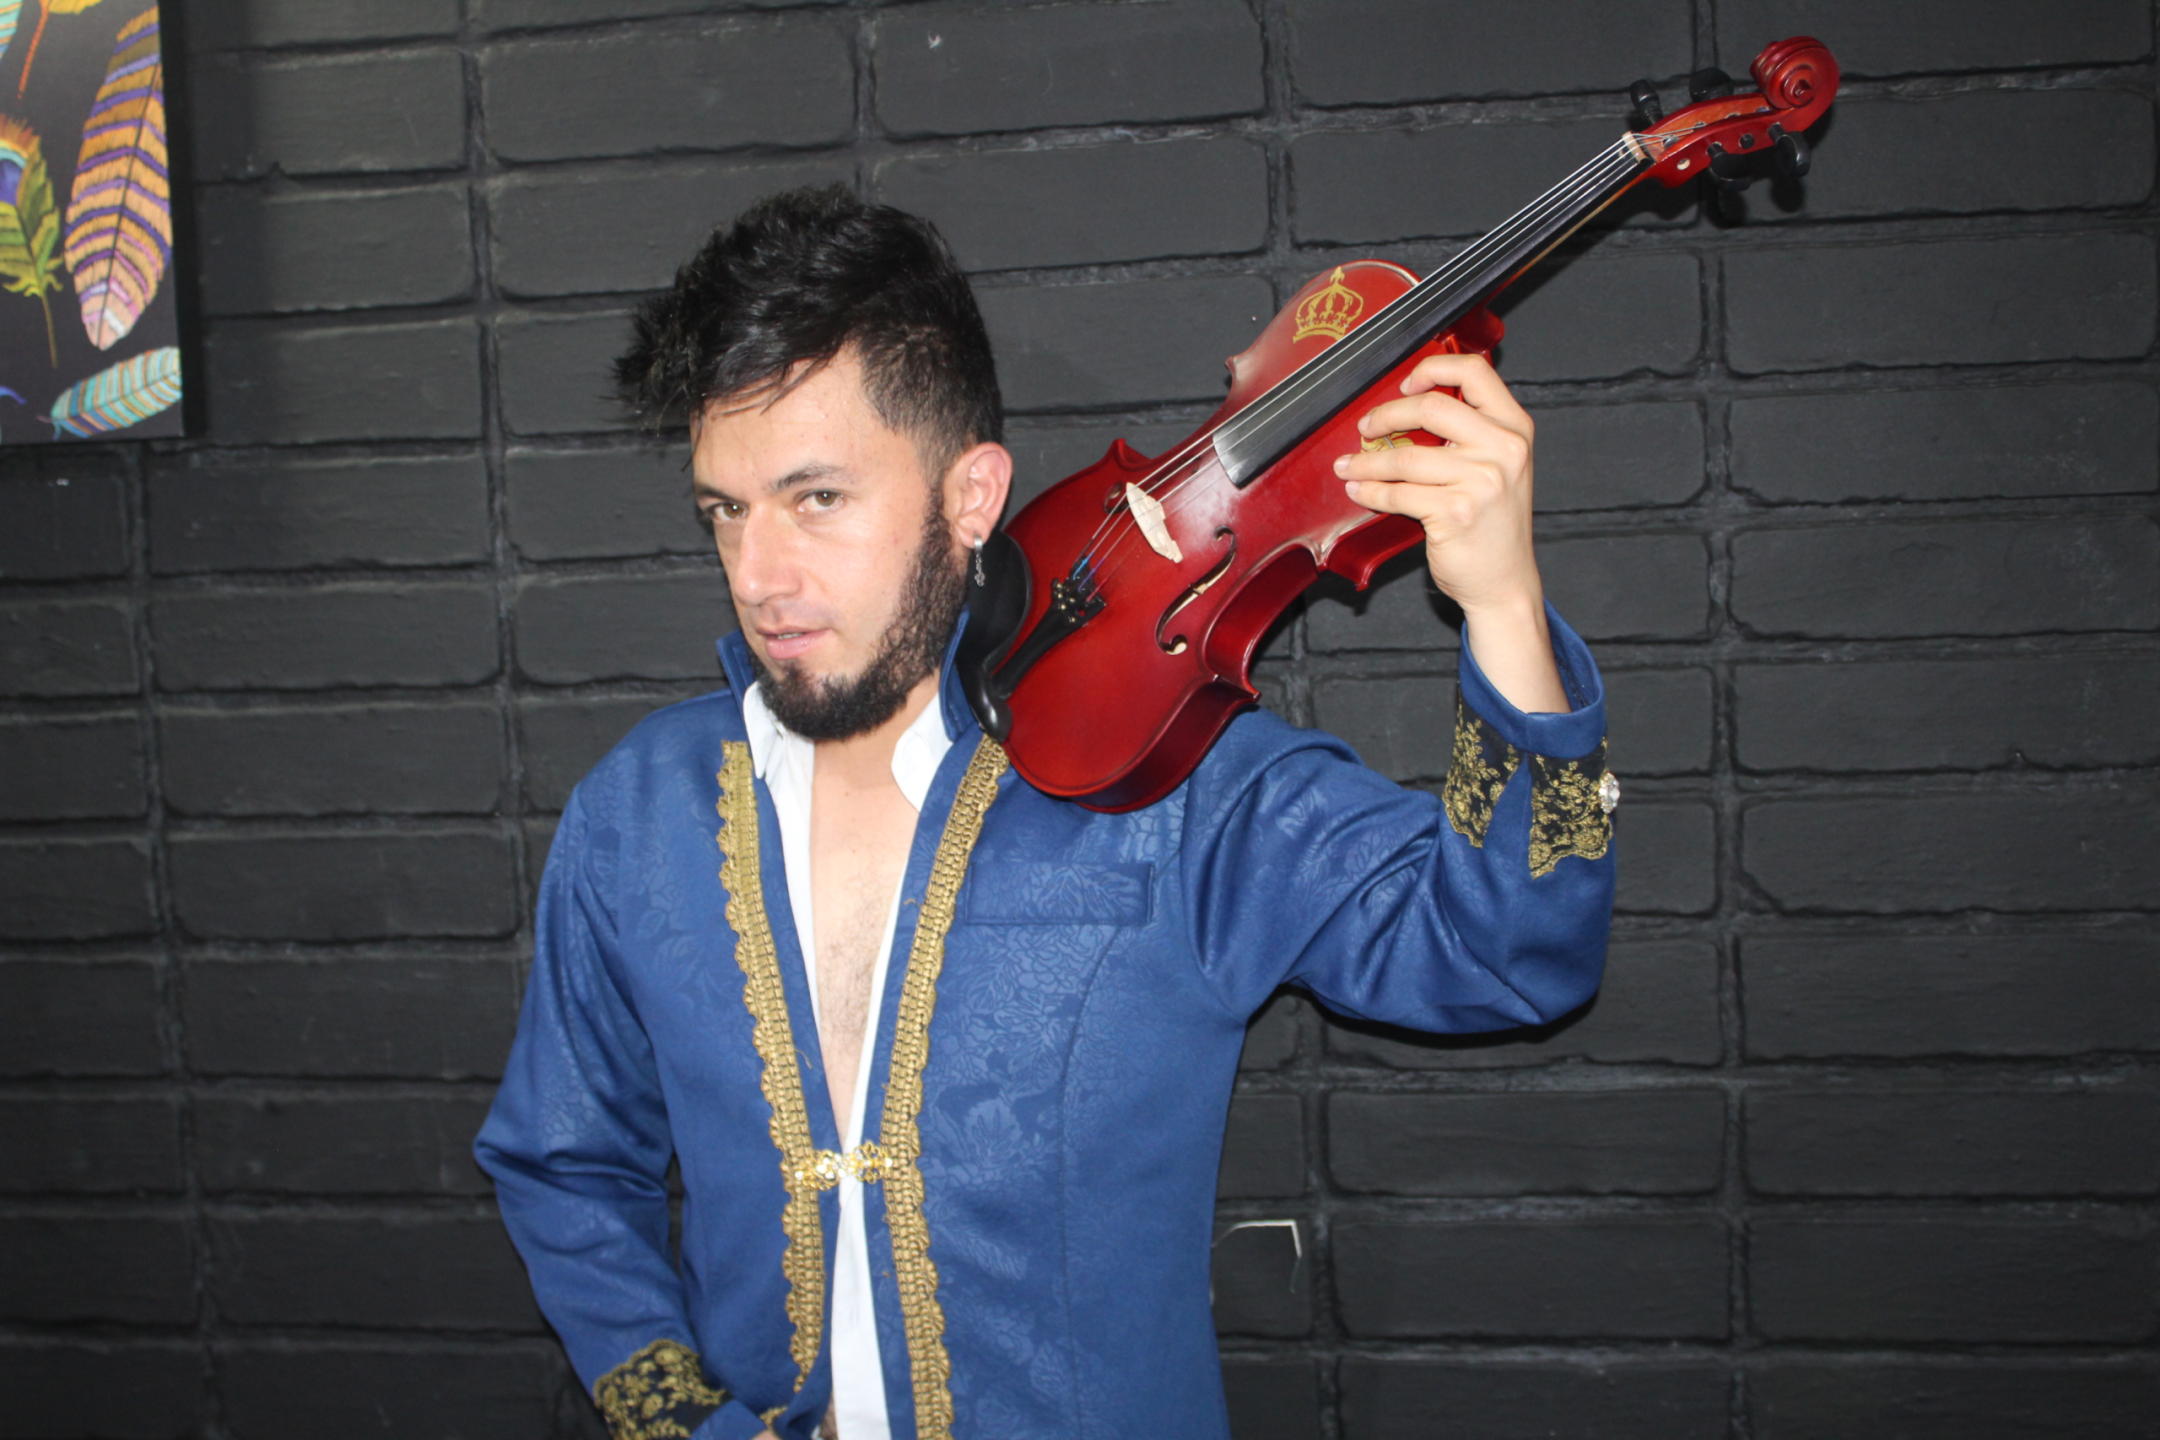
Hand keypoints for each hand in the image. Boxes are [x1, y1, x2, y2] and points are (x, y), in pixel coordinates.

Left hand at [1334, 352, 1567, 712]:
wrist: (1505, 581)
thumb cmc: (1493, 524)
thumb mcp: (1498, 465)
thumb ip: (1470, 432)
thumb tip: (1407, 405)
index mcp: (1514, 427)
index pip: (1475, 371)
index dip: (1433, 367)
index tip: (1405, 382)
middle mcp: (1503, 448)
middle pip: (1432, 406)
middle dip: (1387, 415)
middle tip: (1365, 427)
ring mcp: (1482, 479)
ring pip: (1405, 457)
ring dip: (1367, 461)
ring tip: (1349, 466)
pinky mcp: (1455, 511)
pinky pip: (1398, 493)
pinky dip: (1371, 491)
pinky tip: (1359, 491)